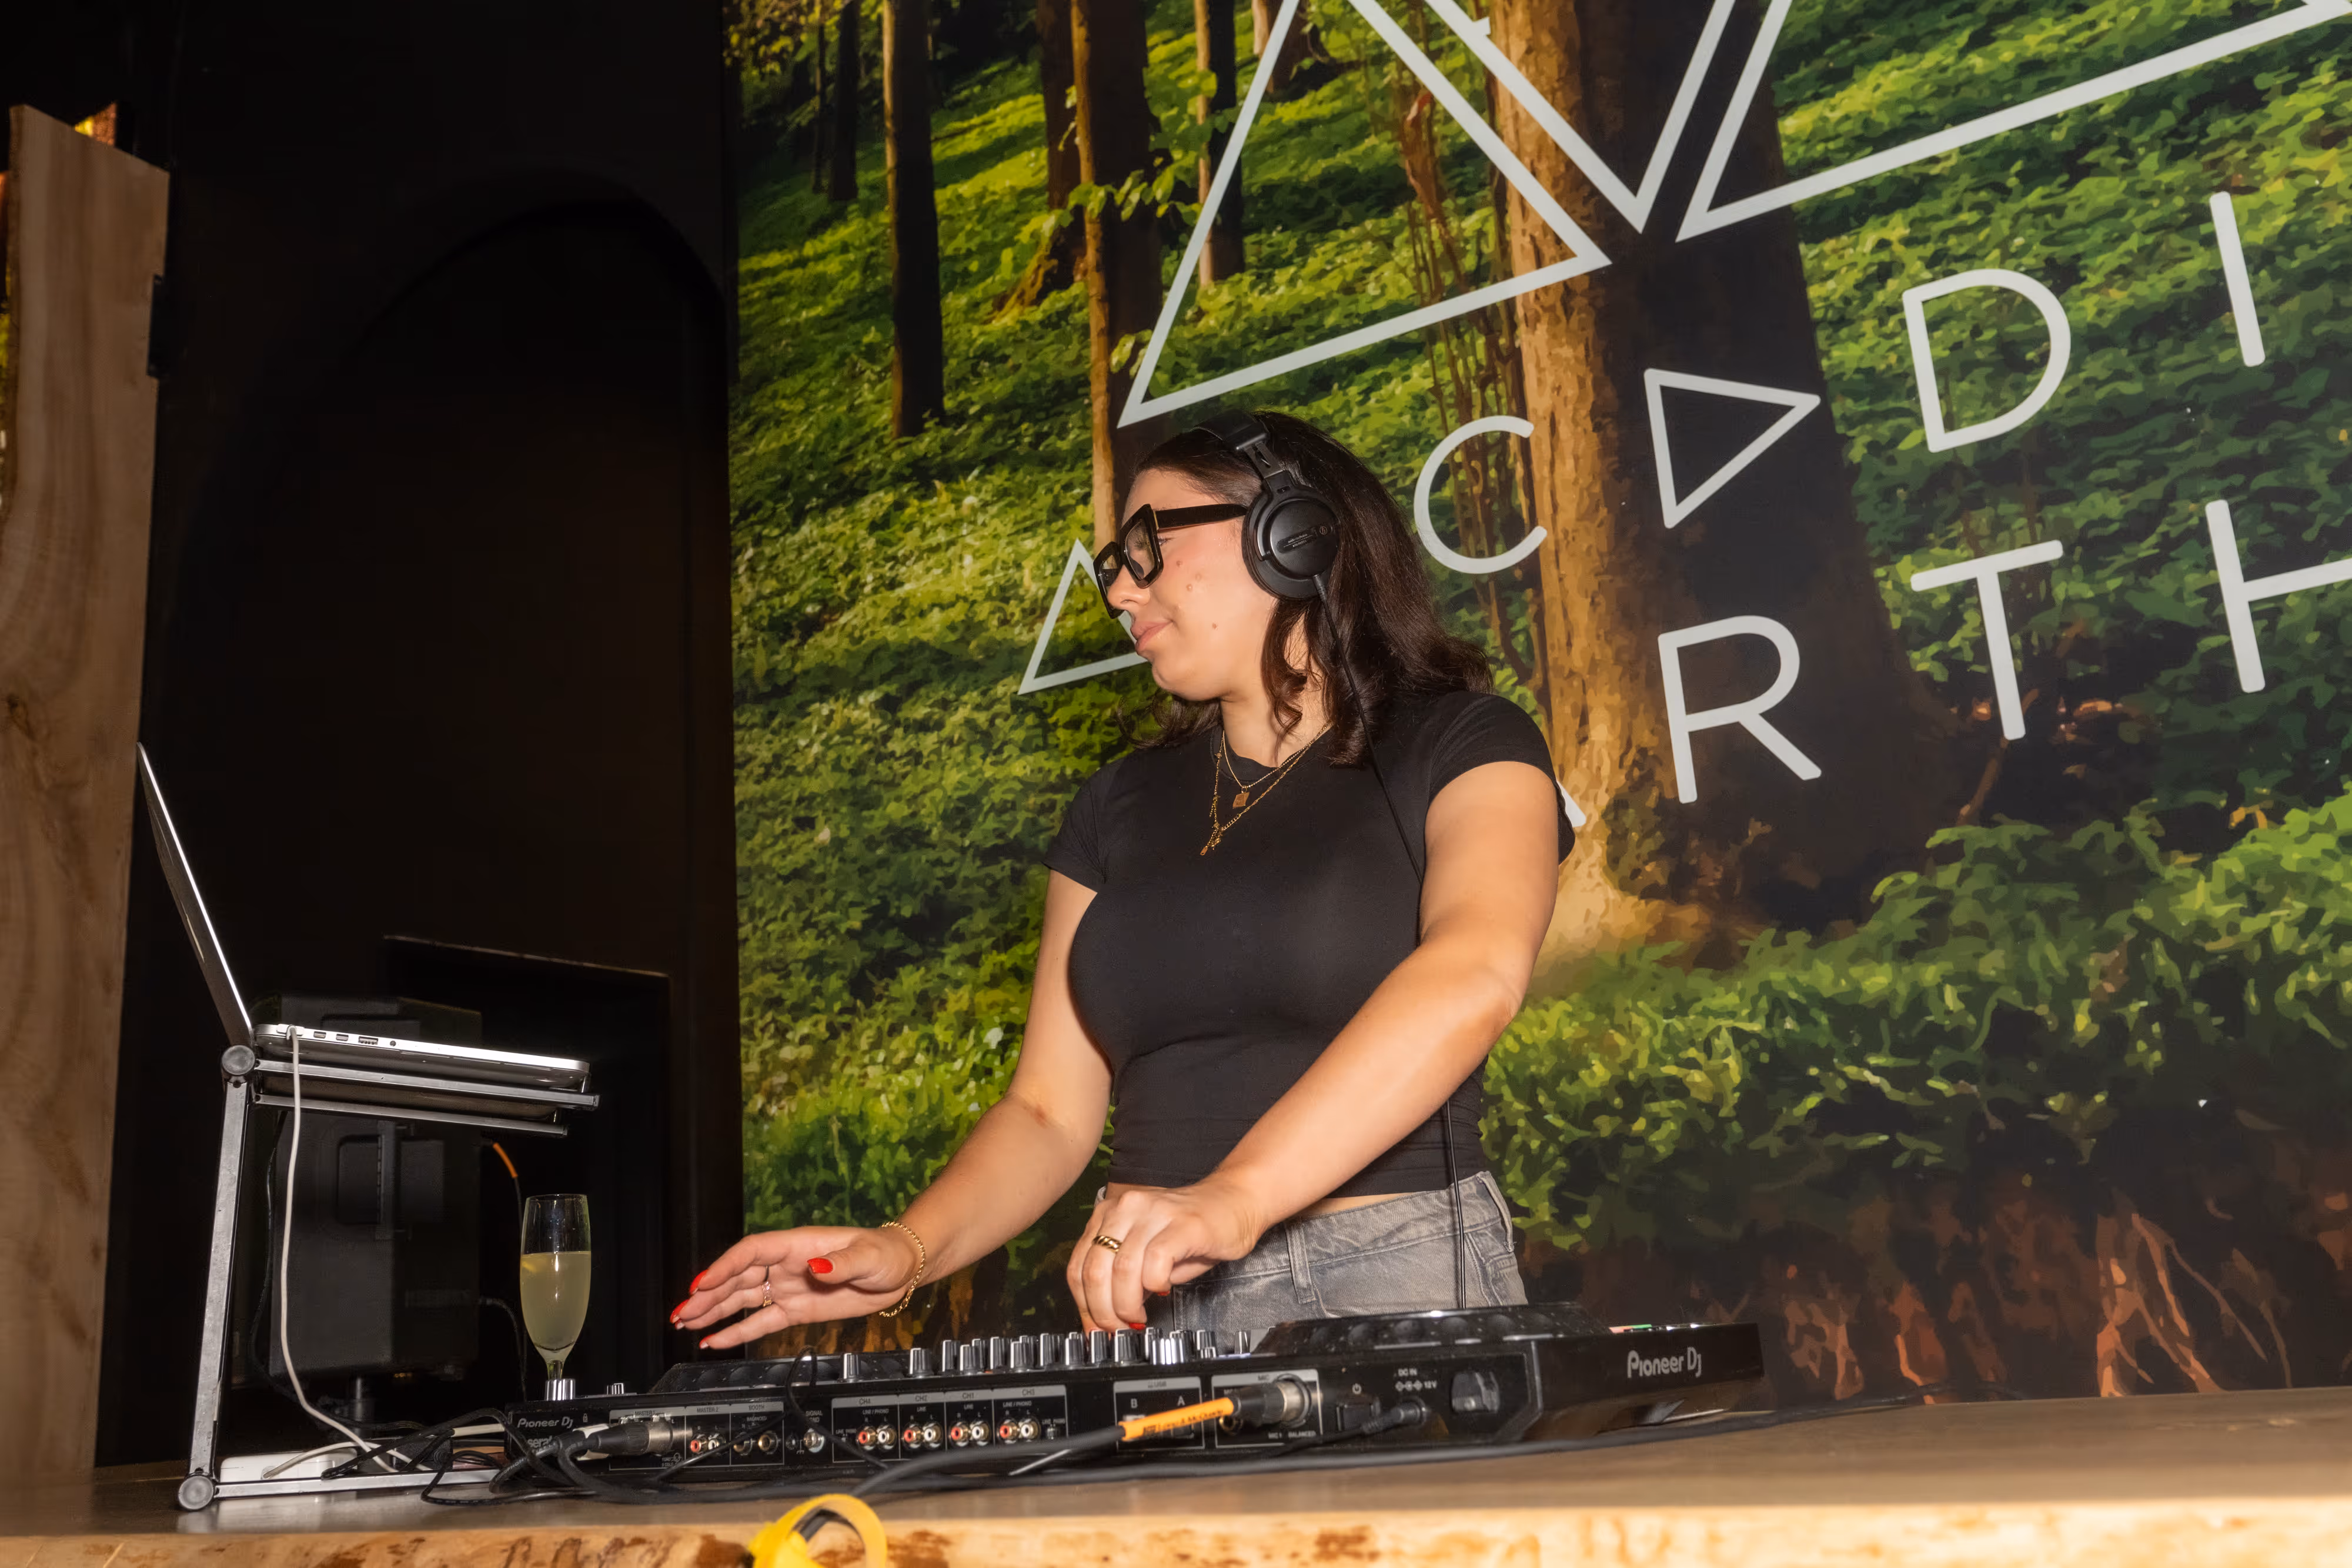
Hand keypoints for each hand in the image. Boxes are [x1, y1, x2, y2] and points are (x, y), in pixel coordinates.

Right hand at [671, 1225, 921, 1348]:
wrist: (901, 1271)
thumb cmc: (886, 1254)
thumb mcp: (868, 1257)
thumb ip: (841, 1263)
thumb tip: (817, 1268)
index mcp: (797, 1246)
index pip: (752, 1252)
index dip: (726, 1267)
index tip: (703, 1283)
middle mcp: (786, 1266)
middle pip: (738, 1278)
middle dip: (708, 1294)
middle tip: (680, 1311)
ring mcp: (788, 1288)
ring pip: (742, 1300)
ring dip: (712, 1311)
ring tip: (684, 1323)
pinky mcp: (795, 1310)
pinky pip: (760, 1321)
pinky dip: (736, 1331)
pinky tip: (713, 1340)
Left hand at [1067, 1176, 1263, 1331]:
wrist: (1235, 1201)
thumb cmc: (1192, 1230)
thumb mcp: (1147, 1253)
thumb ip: (1122, 1278)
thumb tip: (1103, 1316)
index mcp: (1110, 1213)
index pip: (1078, 1266)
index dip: (1083, 1305)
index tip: (1094, 1327)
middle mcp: (1127, 1207)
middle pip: (1095, 1271)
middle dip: (1103, 1311)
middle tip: (1116, 1328)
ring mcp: (1154, 1213)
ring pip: (1122, 1270)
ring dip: (1127, 1305)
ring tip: (1138, 1316)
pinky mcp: (1182, 1224)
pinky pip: (1156, 1262)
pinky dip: (1155, 1285)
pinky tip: (1163, 1289)